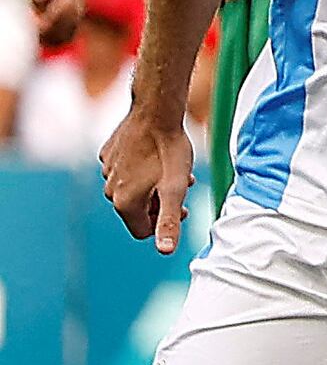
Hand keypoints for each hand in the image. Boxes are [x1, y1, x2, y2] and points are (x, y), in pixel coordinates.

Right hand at [103, 109, 190, 252]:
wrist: (156, 112)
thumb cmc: (169, 151)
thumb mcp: (175, 189)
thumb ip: (169, 222)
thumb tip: (164, 251)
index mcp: (124, 203)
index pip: (142, 231)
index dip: (165, 223)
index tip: (182, 207)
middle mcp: (109, 190)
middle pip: (137, 211)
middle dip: (160, 203)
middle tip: (182, 186)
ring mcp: (106, 171)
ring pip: (133, 190)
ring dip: (153, 186)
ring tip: (172, 170)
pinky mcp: (108, 154)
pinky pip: (125, 171)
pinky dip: (141, 170)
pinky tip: (156, 156)